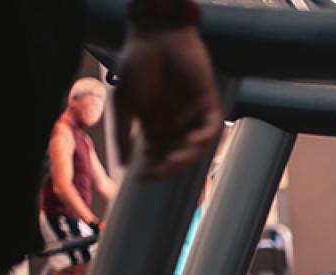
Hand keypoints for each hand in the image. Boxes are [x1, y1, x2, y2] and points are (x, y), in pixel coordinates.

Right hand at [113, 26, 222, 180]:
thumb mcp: (124, 103)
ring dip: (185, 156)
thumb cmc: (136, 65)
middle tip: (157, 172)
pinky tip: (192, 142)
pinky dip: (204, 137)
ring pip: (195, 146)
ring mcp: (193, 115)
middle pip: (176, 155)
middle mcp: (176, 125)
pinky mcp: (208, 103)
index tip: (141, 177)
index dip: (152, 169)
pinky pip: (211, 127)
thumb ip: (123, 133)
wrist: (155, 35)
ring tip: (172, 161)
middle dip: (167, 167)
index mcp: (156, 128)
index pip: (157, 157)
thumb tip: (124, 165)